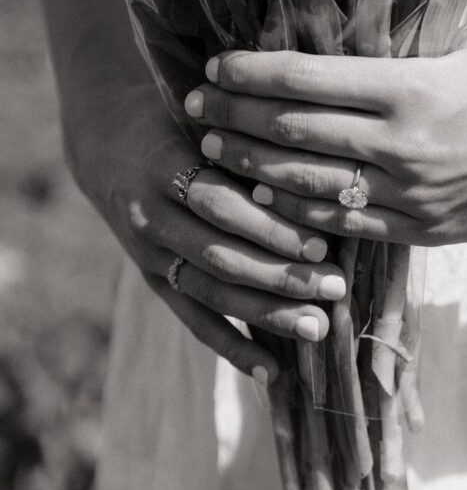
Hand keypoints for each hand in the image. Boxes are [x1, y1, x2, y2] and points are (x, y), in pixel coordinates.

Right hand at [70, 83, 347, 383]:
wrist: (109, 142)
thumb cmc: (178, 118)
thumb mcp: (203, 117)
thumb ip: (244, 139)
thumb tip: (320, 159)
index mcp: (164, 166)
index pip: (221, 206)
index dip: (270, 228)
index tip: (322, 244)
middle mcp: (150, 216)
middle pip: (219, 255)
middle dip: (280, 276)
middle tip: (334, 288)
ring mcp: (148, 253)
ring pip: (210, 292)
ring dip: (265, 314)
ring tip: (317, 327)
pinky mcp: (152, 279)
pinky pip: (191, 318)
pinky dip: (230, 347)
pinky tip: (271, 372)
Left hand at [186, 21, 466, 245]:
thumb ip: (415, 37)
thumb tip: (365, 18)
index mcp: (411, 87)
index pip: (306, 78)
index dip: (252, 72)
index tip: (217, 65)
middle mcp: (401, 144)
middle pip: (293, 132)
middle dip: (235, 117)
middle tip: (196, 107)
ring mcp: (410, 193)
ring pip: (308, 185)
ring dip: (253, 167)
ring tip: (216, 152)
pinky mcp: (423, 229)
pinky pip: (345, 225)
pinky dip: (299, 214)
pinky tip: (268, 202)